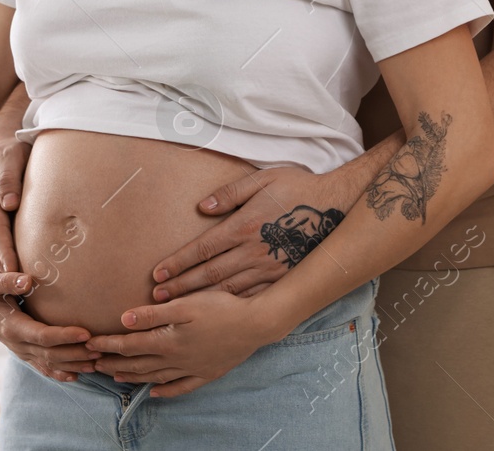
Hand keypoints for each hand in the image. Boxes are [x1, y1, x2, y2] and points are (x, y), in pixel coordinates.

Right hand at [0, 94, 31, 272]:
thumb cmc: (12, 148)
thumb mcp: (12, 156)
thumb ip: (10, 178)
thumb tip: (9, 204)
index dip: (5, 248)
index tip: (13, 269)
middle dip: (3, 264)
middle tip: (15, 286)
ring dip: (0, 264)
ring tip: (13, 288)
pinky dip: (1, 256)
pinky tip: (11, 272)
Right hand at [0, 268, 98, 380]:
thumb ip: (7, 280)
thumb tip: (28, 280)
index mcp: (10, 327)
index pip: (42, 336)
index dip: (64, 336)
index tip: (86, 333)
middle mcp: (16, 344)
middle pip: (50, 354)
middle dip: (76, 353)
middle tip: (101, 349)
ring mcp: (20, 351)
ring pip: (49, 364)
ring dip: (73, 365)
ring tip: (98, 363)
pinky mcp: (23, 352)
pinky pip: (42, 367)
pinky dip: (59, 373)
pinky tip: (77, 376)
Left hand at [85, 289, 292, 396]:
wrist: (256, 325)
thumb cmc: (220, 308)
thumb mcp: (185, 305)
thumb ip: (153, 314)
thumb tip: (124, 319)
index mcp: (168, 340)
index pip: (130, 345)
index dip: (108, 344)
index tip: (89, 343)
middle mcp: (177, 359)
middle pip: (139, 363)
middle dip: (113, 362)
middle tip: (92, 363)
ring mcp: (192, 369)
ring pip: (156, 377)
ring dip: (134, 377)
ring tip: (116, 376)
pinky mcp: (207, 373)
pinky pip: (181, 387)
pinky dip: (166, 391)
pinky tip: (156, 393)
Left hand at [150, 165, 352, 300]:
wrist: (337, 206)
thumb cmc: (297, 188)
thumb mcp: (263, 179)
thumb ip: (230, 193)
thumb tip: (202, 208)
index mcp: (244, 226)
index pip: (202, 249)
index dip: (178, 263)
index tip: (157, 274)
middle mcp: (253, 251)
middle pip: (210, 274)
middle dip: (181, 287)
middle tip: (157, 298)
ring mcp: (268, 268)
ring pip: (227, 290)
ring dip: (199, 299)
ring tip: (177, 308)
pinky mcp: (281, 278)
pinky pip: (251, 296)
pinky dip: (230, 306)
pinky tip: (215, 314)